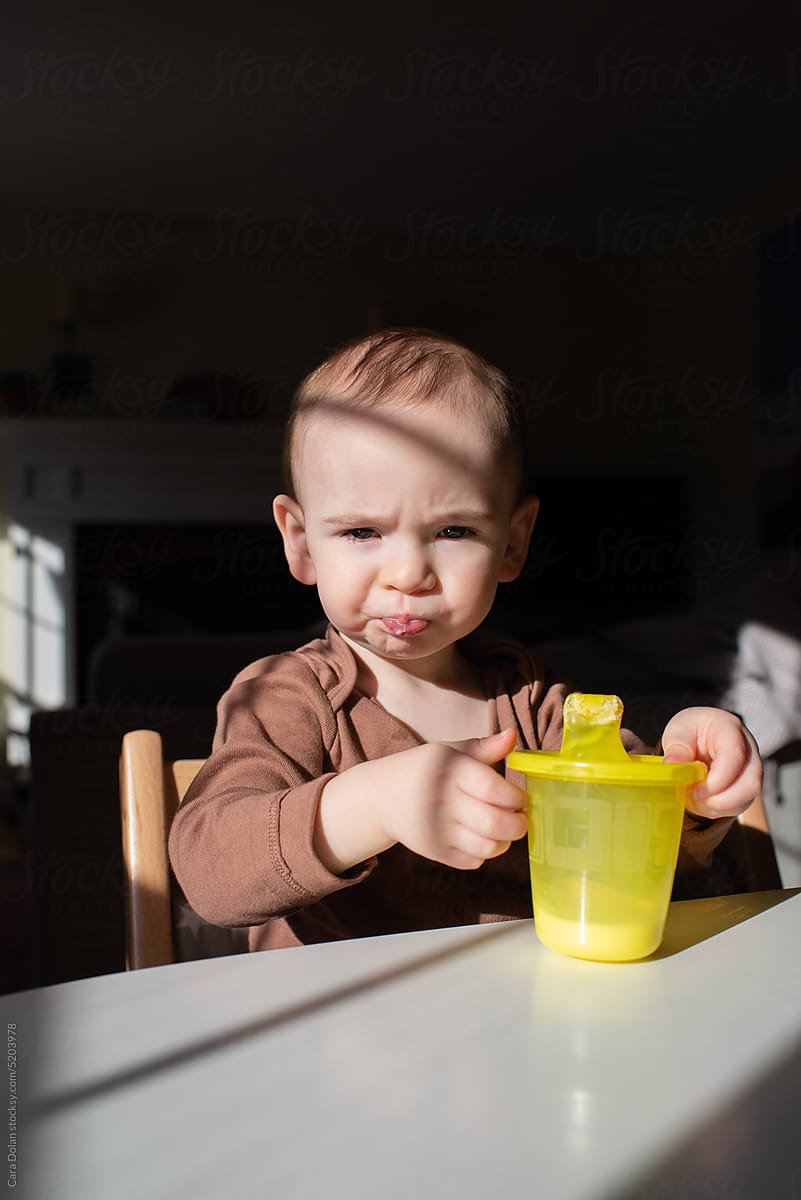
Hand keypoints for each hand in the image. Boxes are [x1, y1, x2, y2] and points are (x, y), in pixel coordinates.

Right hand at [378, 726, 527, 869]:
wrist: (384, 796)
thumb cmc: (427, 769)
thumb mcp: (452, 751)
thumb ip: (485, 747)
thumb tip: (512, 735)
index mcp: (449, 771)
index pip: (493, 789)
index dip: (515, 797)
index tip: (520, 798)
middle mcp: (442, 801)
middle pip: (494, 823)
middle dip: (518, 824)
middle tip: (520, 817)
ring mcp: (437, 830)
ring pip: (488, 847)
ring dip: (505, 841)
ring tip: (504, 828)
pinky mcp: (434, 851)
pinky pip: (473, 861)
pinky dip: (485, 852)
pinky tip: (482, 837)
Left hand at [660, 707, 762, 819]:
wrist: (700, 737)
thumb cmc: (691, 732)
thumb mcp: (678, 731)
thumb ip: (677, 747)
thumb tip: (671, 764)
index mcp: (729, 729)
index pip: (734, 756)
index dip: (717, 778)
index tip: (695, 788)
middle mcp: (748, 751)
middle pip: (749, 783)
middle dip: (719, 799)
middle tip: (693, 795)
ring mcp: (750, 771)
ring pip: (745, 799)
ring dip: (715, 805)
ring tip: (693, 795)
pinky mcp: (746, 789)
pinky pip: (737, 807)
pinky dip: (715, 809)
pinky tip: (700, 799)